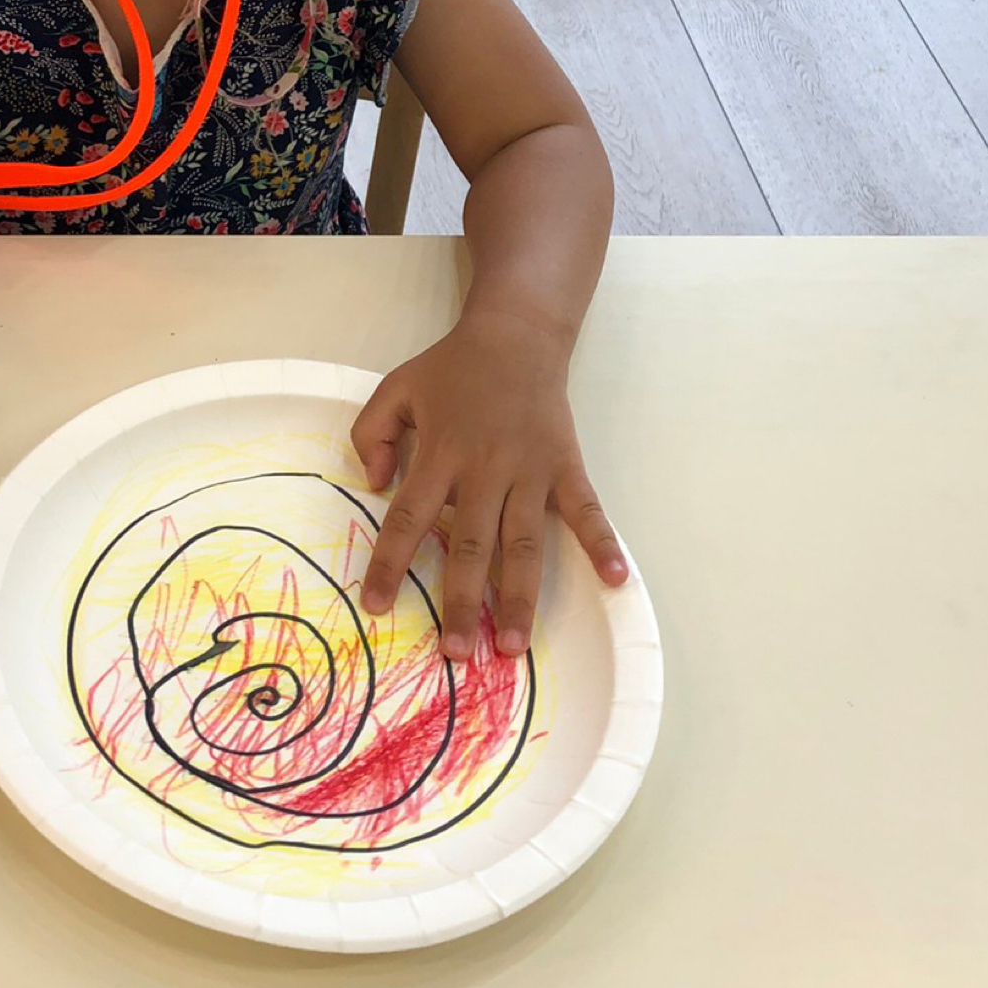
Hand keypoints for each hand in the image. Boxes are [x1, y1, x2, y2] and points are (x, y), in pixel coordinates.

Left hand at [350, 313, 628, 661]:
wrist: (516, 333)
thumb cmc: (452, 367)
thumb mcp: (395, 388)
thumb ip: (370, 434)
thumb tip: (371, 484)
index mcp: (441, 454)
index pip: (408, 519)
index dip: (389, 563)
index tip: (376, 606)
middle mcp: (485, 470)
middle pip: (472, 546)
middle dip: (463, 602)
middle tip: (456, 654)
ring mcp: (530, 470)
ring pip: (524, 543)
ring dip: (520, 596)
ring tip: (513, 645)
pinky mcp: (566, 464)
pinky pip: (586, 509)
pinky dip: (603, 542)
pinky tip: (616, 578)